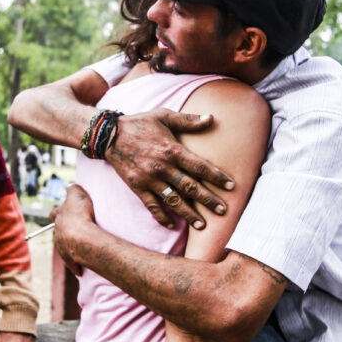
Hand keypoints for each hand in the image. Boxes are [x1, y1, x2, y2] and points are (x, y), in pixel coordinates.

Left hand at [50, 185, 95, 275]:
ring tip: (79, 248)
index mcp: (58, 217)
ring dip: (69, 247)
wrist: (82, 238)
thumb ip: (73, 189)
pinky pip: (71, 263)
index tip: (63, 212)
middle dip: (63, 231)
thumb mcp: (77, 194)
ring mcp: (62, 247)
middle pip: (57, 231)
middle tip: (73, 230)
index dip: (58, 212)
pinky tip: (81, 268)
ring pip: (62, 247)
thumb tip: (71, 188)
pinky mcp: (69, 259)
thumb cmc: (80, 215)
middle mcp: (57, 233)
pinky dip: (75, 264)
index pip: (54, 213)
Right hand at [105, 109, 233, 228]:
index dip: (217, 177)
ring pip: (174, 201)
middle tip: (224, 211)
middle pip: (190, 187)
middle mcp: (163, 167)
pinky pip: (152, 206)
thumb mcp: (164, 115)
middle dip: (209, 200)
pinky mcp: (137, 187)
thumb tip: (212, 118)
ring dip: (189, 214)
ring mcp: (149, 180)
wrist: (109, 135)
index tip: (231, 186)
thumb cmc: (140, 123)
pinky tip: (172, 225)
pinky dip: (162, 217)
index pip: (200, 166)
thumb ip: (188, 120)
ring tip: (202, 224)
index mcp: (172, 150)